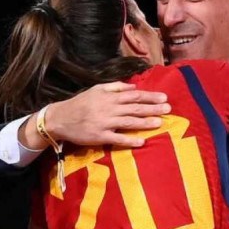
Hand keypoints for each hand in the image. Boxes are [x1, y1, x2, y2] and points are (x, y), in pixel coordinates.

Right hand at [45, 81, 169, 146]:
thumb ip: (115, 87)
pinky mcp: (100, 136)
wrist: (60, 118)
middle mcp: (109, 109)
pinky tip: (141, 141)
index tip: (164, 97)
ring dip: (145, 122)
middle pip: (134, 108)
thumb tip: (133, 86)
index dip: (150, 96)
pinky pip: (117, 139)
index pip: (134, 95)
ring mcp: (105, 123)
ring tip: (159, 123)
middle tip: (168, 109)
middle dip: (152, 108)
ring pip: (129, 122)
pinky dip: (129, 140)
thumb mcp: (96, 89)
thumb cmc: (79, 103)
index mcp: (109, 97)